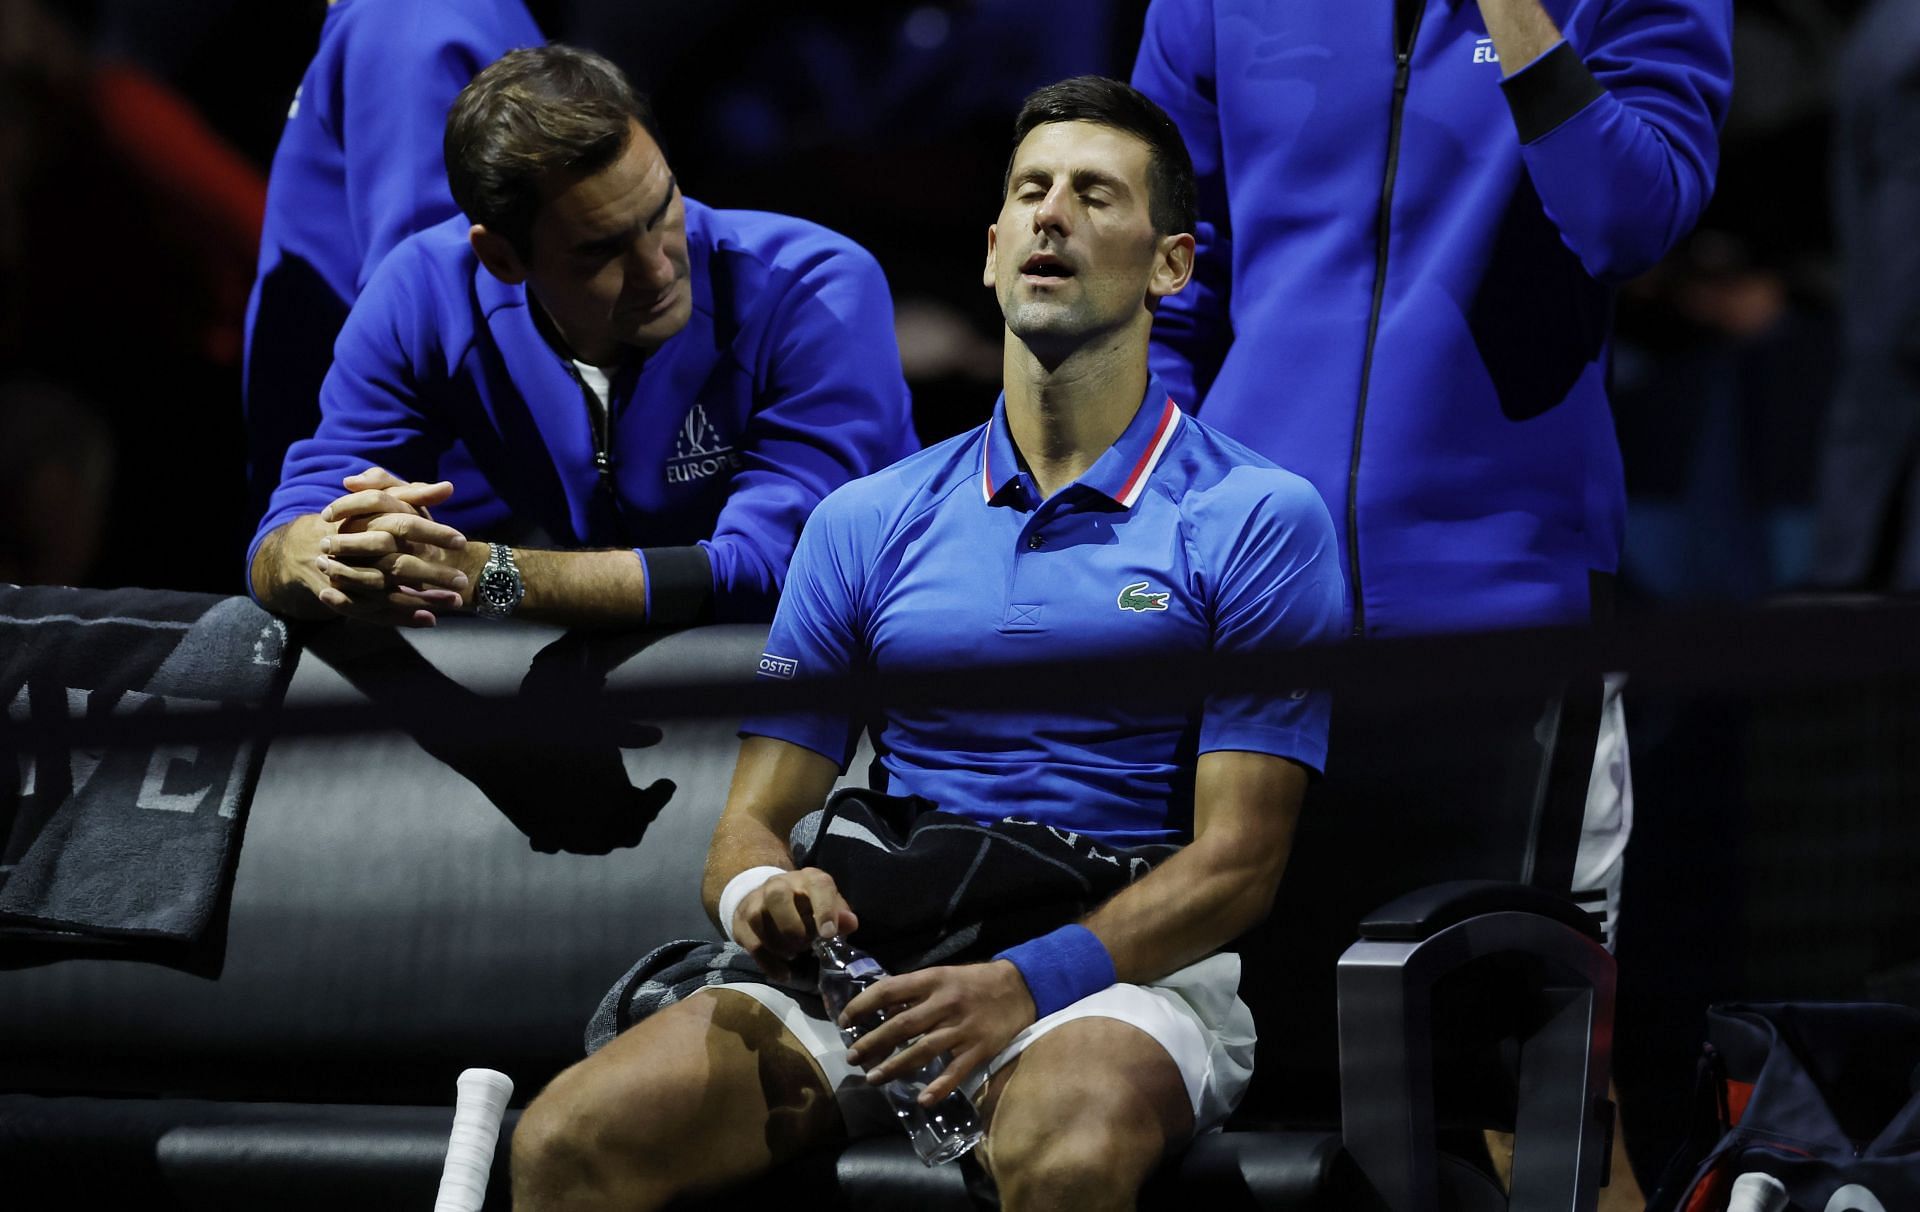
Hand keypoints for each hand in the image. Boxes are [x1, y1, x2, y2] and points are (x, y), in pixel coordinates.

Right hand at [306, 467, 470, 625]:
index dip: (433, 533)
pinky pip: (378, 613)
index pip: (404, 525)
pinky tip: (431, 620)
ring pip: (390, 592)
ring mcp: (351, 577)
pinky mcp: (348, 598)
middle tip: (463, 581)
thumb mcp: (382, 501)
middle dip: (433, 574)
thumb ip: (413, 494)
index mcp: (368, 521)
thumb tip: (448, 488)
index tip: (462, 541)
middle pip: (398, 564)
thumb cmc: (358, 520)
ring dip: (424, 600)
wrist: (310, 545)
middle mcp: (358, 550)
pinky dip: (404, 617)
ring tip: (456, 602)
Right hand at [731, 867, 858, 981]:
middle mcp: (779, 884)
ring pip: (759, 918)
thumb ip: (841, 915)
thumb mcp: (828, 907)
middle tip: (804, 945)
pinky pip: (751, 943)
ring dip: (779, 945)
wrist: (769, 899)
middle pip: (777, 896)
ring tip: (794, 954)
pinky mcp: (742, 920)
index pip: (817, 885)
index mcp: (808, 879)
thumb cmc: (808, 906)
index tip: (828, 934)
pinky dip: (769, 963)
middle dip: (793, 927)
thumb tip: (850, 923)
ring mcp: (756, 900)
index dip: (824, 909)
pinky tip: (784, 973)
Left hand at [842, 960, 1035, 1104]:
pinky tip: (922, 1100)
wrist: (1022, 987)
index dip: (864, 1004)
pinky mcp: (979, 1048)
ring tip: (873, 1078)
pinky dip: (940, 1087)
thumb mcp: (943, 976)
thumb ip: (914, 992)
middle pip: (902, 1024)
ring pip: (923, 1050)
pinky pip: (956, 1071)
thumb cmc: (974, 982)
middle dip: (873, 1041)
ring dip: (895, 1066)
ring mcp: (963, 1028)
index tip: (845, 1020)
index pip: (890, 989)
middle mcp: (946, 1003)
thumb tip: (882, 1011)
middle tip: (852, 1057)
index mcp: (934, 980)